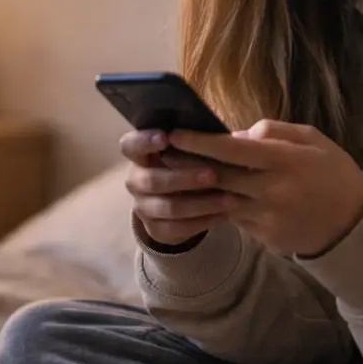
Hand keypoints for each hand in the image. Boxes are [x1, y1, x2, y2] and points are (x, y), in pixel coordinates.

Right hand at [120, 129, 239, 246]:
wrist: (176, 202)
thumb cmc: (185, 165)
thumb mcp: (185, 150)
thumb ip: (195, 141)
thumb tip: (232, 134)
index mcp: (139, 155)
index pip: (130, 145)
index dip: (145, 141)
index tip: (167, 137)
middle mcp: (135, 181)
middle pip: (153, 181)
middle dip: (184, 178)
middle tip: (213, 175)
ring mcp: (143, 207)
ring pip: (169, 208)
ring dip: (202, 204)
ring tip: (231, 199)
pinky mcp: (155, 229)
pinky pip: (178, 228)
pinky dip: (204, 222)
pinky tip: (225, 215)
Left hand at [166, 120, 362, 255]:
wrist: (356, 224)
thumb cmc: (333, 173)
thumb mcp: (312, 140)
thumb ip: (274, 132)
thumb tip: (237, 134)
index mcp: (284, 161)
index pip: (231, 150)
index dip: (198, 142)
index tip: (173, 134)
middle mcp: (272, 191)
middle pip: (218, 177)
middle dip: (186, 165)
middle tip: (161, 154)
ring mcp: (267, 218)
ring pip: (221, 201)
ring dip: (196, 190)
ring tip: (175, 176)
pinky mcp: (265, 238)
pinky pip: (235, 219)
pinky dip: (221, 207)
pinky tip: (207, 198)